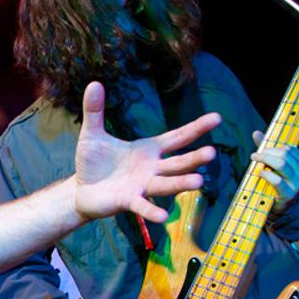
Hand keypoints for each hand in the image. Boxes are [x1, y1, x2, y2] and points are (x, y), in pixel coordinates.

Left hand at [74, 82, 220, 222]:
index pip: (177, 137)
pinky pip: (142, 205)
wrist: (81, 189)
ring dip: (181, 183)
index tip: (217, 118)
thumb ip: (95, 110)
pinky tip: (163, 216)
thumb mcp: (93, 134)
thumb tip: (93, 82)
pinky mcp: (128, 201)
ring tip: (199, 181)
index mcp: (148, 150)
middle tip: (212, 153)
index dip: (196, 129)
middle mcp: (151, 168)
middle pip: (178, 163)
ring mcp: (142, 186)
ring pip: (166, 184)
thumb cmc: (93, 162)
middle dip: (194, 158)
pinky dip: (152, 210)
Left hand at [250, 130, 298, 212]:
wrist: (282, 204)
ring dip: (265, 159)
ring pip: (281, 164)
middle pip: (284, 154)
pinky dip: (266, 174)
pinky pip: (277, 180)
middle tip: (255, 155)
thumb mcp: (274, 163)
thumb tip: (256, 132)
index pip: (289, 149)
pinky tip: (260, 172)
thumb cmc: (278, 179)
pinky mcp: (289, 194)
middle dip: (267, 152)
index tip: (261, 150)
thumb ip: (266, 148)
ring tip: (255, 160)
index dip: (272, 147)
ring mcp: (298, 184)